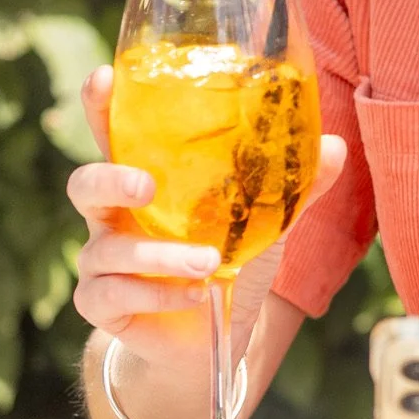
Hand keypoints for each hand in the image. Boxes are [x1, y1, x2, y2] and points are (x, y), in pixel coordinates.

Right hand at [67, 64, 347, 365]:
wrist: (207, 341)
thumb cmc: (226, 262)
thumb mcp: (264, 222)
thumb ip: (295, 187)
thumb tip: (334, 145)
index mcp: (146, 179)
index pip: (112, 134)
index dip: (99, 106)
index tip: (104, 78)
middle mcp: (114, 216)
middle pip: (84, 185)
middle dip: (110, 179)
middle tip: (148, 185)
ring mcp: (102, 262)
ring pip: (107, 250)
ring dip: (160, 256)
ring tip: (209, 262)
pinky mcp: (103, 306)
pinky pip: (114, 296)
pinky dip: (160, 296)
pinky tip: (198, 297)